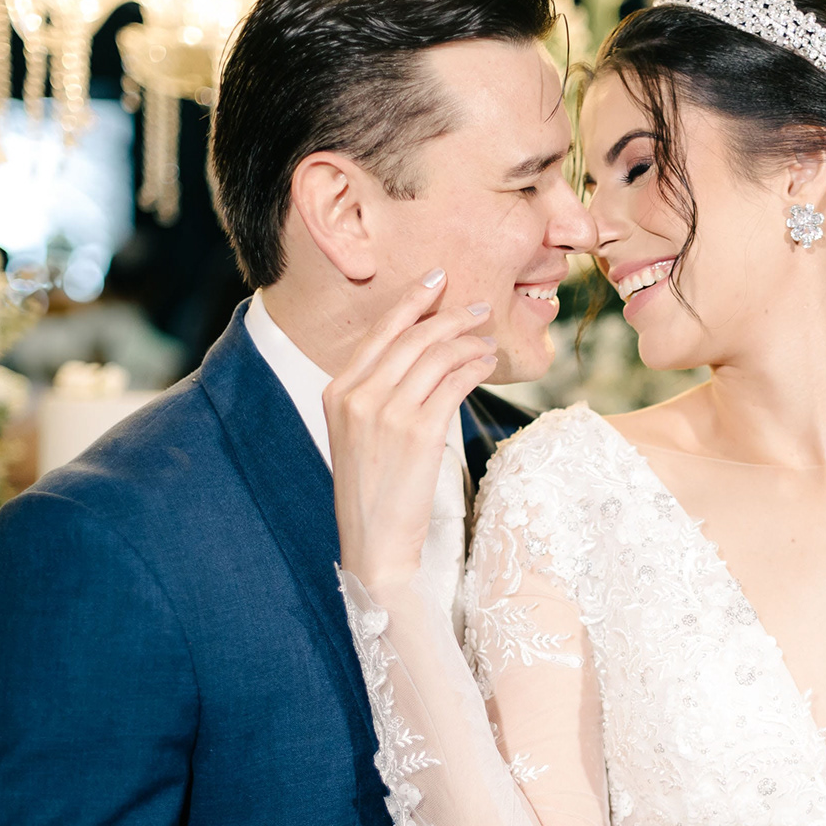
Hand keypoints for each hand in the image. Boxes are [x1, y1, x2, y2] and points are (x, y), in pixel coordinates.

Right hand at [325, 269, 496, 600]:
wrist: (375, 545)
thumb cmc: (374, 494)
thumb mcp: (361, 437)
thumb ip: (378, 395)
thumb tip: (424, 359)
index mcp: (336, 392)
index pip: (379, 333)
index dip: (411, 301)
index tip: (436, 279)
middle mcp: (357, 396)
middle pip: (412, 337)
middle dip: (450, 316)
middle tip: (479, 308)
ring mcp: (386, 413)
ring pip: (436, 356)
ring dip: (468, 342)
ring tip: (488, 340)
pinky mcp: (418, 432)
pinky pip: (454, 383)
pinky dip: (474, 367)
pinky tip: (486, 364)